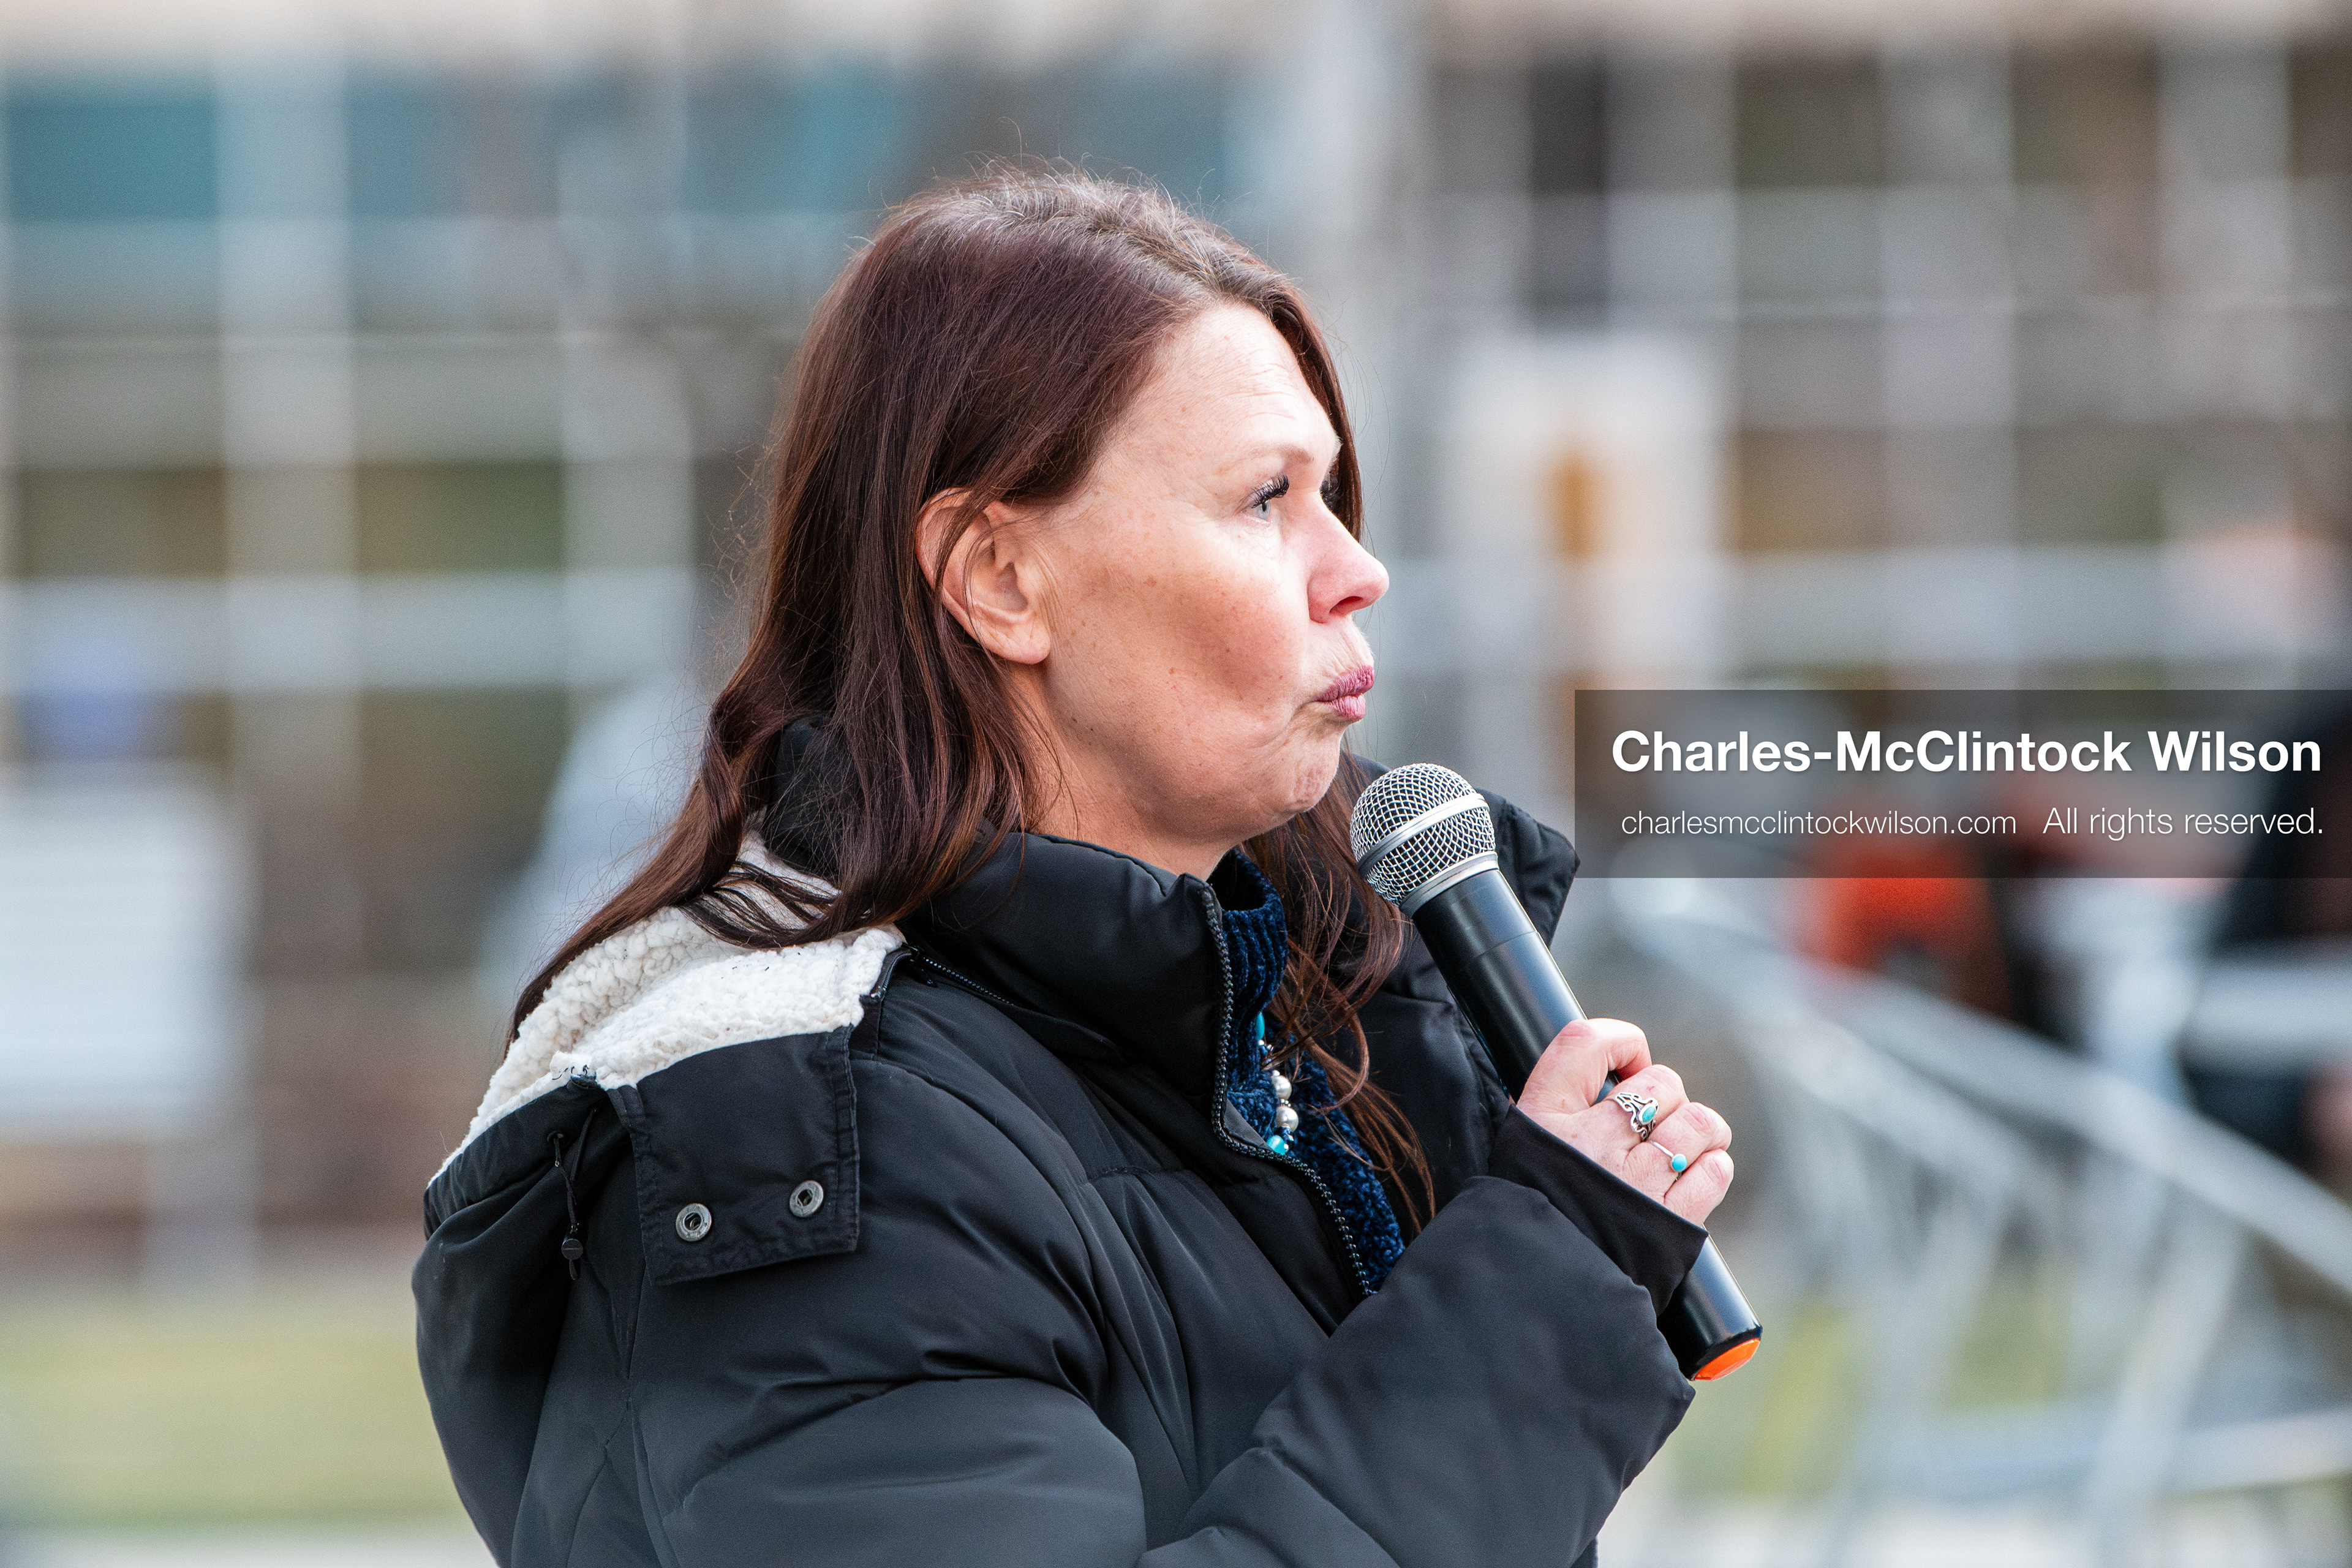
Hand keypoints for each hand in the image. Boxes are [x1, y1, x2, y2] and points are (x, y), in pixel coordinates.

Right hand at [1514, 1018, 1732, 1224]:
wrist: (1539, 1295)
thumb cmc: (1530, 1217)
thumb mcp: (1521, 1152)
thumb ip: (1553, 1111)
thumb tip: (1601, 1078)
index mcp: (1544, 1119)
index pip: (1585, 1041)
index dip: (1621, 1041)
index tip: (1628, 1064)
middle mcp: (1592, 1142)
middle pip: (1659, 1081)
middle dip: (1667, 1097)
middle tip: (1654, 1122)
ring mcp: (1635, 1181)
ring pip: (1698, 1121)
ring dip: (1701, 1129)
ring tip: (1687, 1144)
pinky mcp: (1670, 1222)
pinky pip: (1714, 1171)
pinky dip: (1713, 1168)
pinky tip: (1697, 1174)